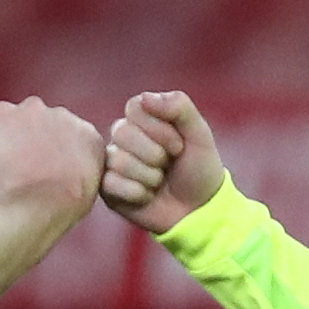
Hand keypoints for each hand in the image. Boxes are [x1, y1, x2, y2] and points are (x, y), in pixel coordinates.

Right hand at [0, 99, 103, 217]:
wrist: (34, 208)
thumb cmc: (5, 195)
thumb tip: (3, 149)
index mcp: (1, 114)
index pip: (14, 122)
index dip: (20, 144)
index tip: (24, 160)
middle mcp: (32, 107)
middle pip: (41, 121)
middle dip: (44, 139)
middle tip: (47, 167)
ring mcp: (62, 117)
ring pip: (67, 129)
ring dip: (67, 145)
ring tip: (64, 174)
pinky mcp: (89, 132)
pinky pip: (90, 142)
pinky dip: (89, 157)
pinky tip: (79, 176)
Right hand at [99, 90, 226, 235]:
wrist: (201, 211)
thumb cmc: (200, 170)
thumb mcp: (200, 135)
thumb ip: (180, 107)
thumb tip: (145, 97)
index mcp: (142, 120)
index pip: (135, 108)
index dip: (160, 129)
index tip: (179, 146)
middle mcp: (122, 138)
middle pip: (123, 132)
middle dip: (156, 154)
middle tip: (169, 165)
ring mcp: (112, 162)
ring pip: (119, 160)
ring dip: (150, 176)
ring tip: (160, 182)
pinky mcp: (107, 187)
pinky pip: (111, 183)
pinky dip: (139, 194)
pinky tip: (148, 196)